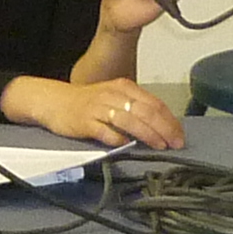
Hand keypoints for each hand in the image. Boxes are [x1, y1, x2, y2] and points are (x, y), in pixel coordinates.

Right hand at [5, 76, 186, 153]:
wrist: (53, 101)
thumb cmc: (86, 103)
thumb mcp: (114, 98)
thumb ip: (135, 109)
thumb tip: (160, 127)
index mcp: (123, 87)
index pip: (153, 103)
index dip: (169, 121)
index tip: (179, 135)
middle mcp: (113, 95)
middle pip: (145, 111)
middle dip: (164, 129)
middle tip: (175, 143)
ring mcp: (98, 108)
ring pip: (129, 120)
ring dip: (147, 134)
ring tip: (159, 145)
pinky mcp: (85, 122)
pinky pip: (105, 131)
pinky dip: (118, 138)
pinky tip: (127, 145)